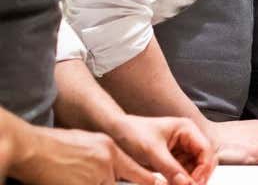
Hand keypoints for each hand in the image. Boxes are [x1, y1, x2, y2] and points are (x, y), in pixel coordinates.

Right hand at [12, 126, 164, 184]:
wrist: (35, 148)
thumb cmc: (57, 144)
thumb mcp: (89, 141)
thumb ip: (104, 155)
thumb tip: (110, 165)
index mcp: (110, 150)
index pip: (136, 170)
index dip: (149, 180)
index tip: (158, 184)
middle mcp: (106, 164)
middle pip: (116, 183)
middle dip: (107, 182)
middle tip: (95, 175)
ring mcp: (94, 178)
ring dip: (92, 182)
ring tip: (77, 174)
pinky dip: (81, 184)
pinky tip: (73, 179)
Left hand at [111, 115, 215, 184]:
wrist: (115, 132)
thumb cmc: (133, 133)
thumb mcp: (152, 152)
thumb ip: (171, 168)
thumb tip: (187, 184)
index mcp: (187, 129)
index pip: (206, 150)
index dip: (204, 168)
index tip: (194, 183)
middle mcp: (188, 138)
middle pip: (204, 160)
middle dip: (199, 175)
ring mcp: (181, 149)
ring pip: (194, 168)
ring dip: (189, 180)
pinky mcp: (172, 159)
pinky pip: (182, 173)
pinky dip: (180, 181)